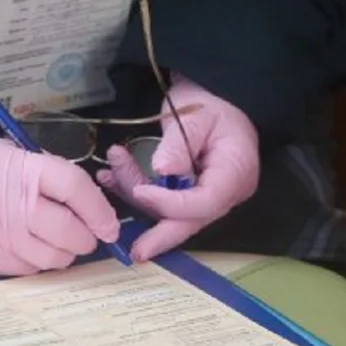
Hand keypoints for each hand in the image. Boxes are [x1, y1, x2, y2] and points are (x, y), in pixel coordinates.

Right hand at [0, 138, 120, 275]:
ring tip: (55, 238)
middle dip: (87, 235)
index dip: (99, 209)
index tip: (109, 223)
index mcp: (22, 171)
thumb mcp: (11, 154)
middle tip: (84, 232)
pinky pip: (32, 270)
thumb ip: (47, 174)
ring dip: (65, 252)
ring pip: (56, 258)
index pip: (75, 189)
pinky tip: (30, 248)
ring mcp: (2, 239)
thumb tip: (87, 201)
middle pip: (72, 232)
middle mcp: (14, 207)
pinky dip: (40, 262)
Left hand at [97, 73, 258, 261]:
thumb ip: (178, 144)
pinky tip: (112, 176)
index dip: (171, 204)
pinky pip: (162, 199)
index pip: (205, 202)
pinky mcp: (189, 191)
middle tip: (135, 252)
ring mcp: (207, 193)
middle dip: (160, 236)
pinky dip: (135, 188)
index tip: (141, 191)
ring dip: (134, 195)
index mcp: (235, 172)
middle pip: (191, 220)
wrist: (214, 93)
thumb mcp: (194, 115)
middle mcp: (224, 191)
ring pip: (169, 210)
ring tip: (111, 169)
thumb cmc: (210, 100)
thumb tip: (163, 170)